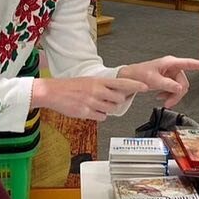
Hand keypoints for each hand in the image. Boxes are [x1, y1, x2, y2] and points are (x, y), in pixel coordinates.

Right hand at [31, 76, 146, 121]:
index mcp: (98, 81)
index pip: (122, 83)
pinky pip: (102, 117)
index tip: (145, 86)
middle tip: (109, 99)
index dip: (135, 86)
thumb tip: (117, 92)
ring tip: (97, 103)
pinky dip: (99, 115)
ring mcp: (92, 102)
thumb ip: (103, 86)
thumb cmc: (70, 86)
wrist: (53, 92)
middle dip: (118, 101)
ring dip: (108, 108)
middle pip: (119, 99)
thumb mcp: (89, 81)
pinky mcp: (86, 112)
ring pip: (111, 109)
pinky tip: (91, 110)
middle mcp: (97, 91)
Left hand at [119, 56, 198, 108]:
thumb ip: (167, 84)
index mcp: (171, 63)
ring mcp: (171, 74)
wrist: (131, 77)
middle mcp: (173, 67)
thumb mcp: (152, 80)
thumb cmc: (139, 74)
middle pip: (184, 83)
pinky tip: (161, 96)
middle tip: (168, 103)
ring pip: (180, 88)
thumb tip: (179, 88)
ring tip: (162, 100)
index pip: (190, 63)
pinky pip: (174, 89)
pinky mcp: (168, 80)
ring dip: (172, 96)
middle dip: (177, 94)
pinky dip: (169, 95)